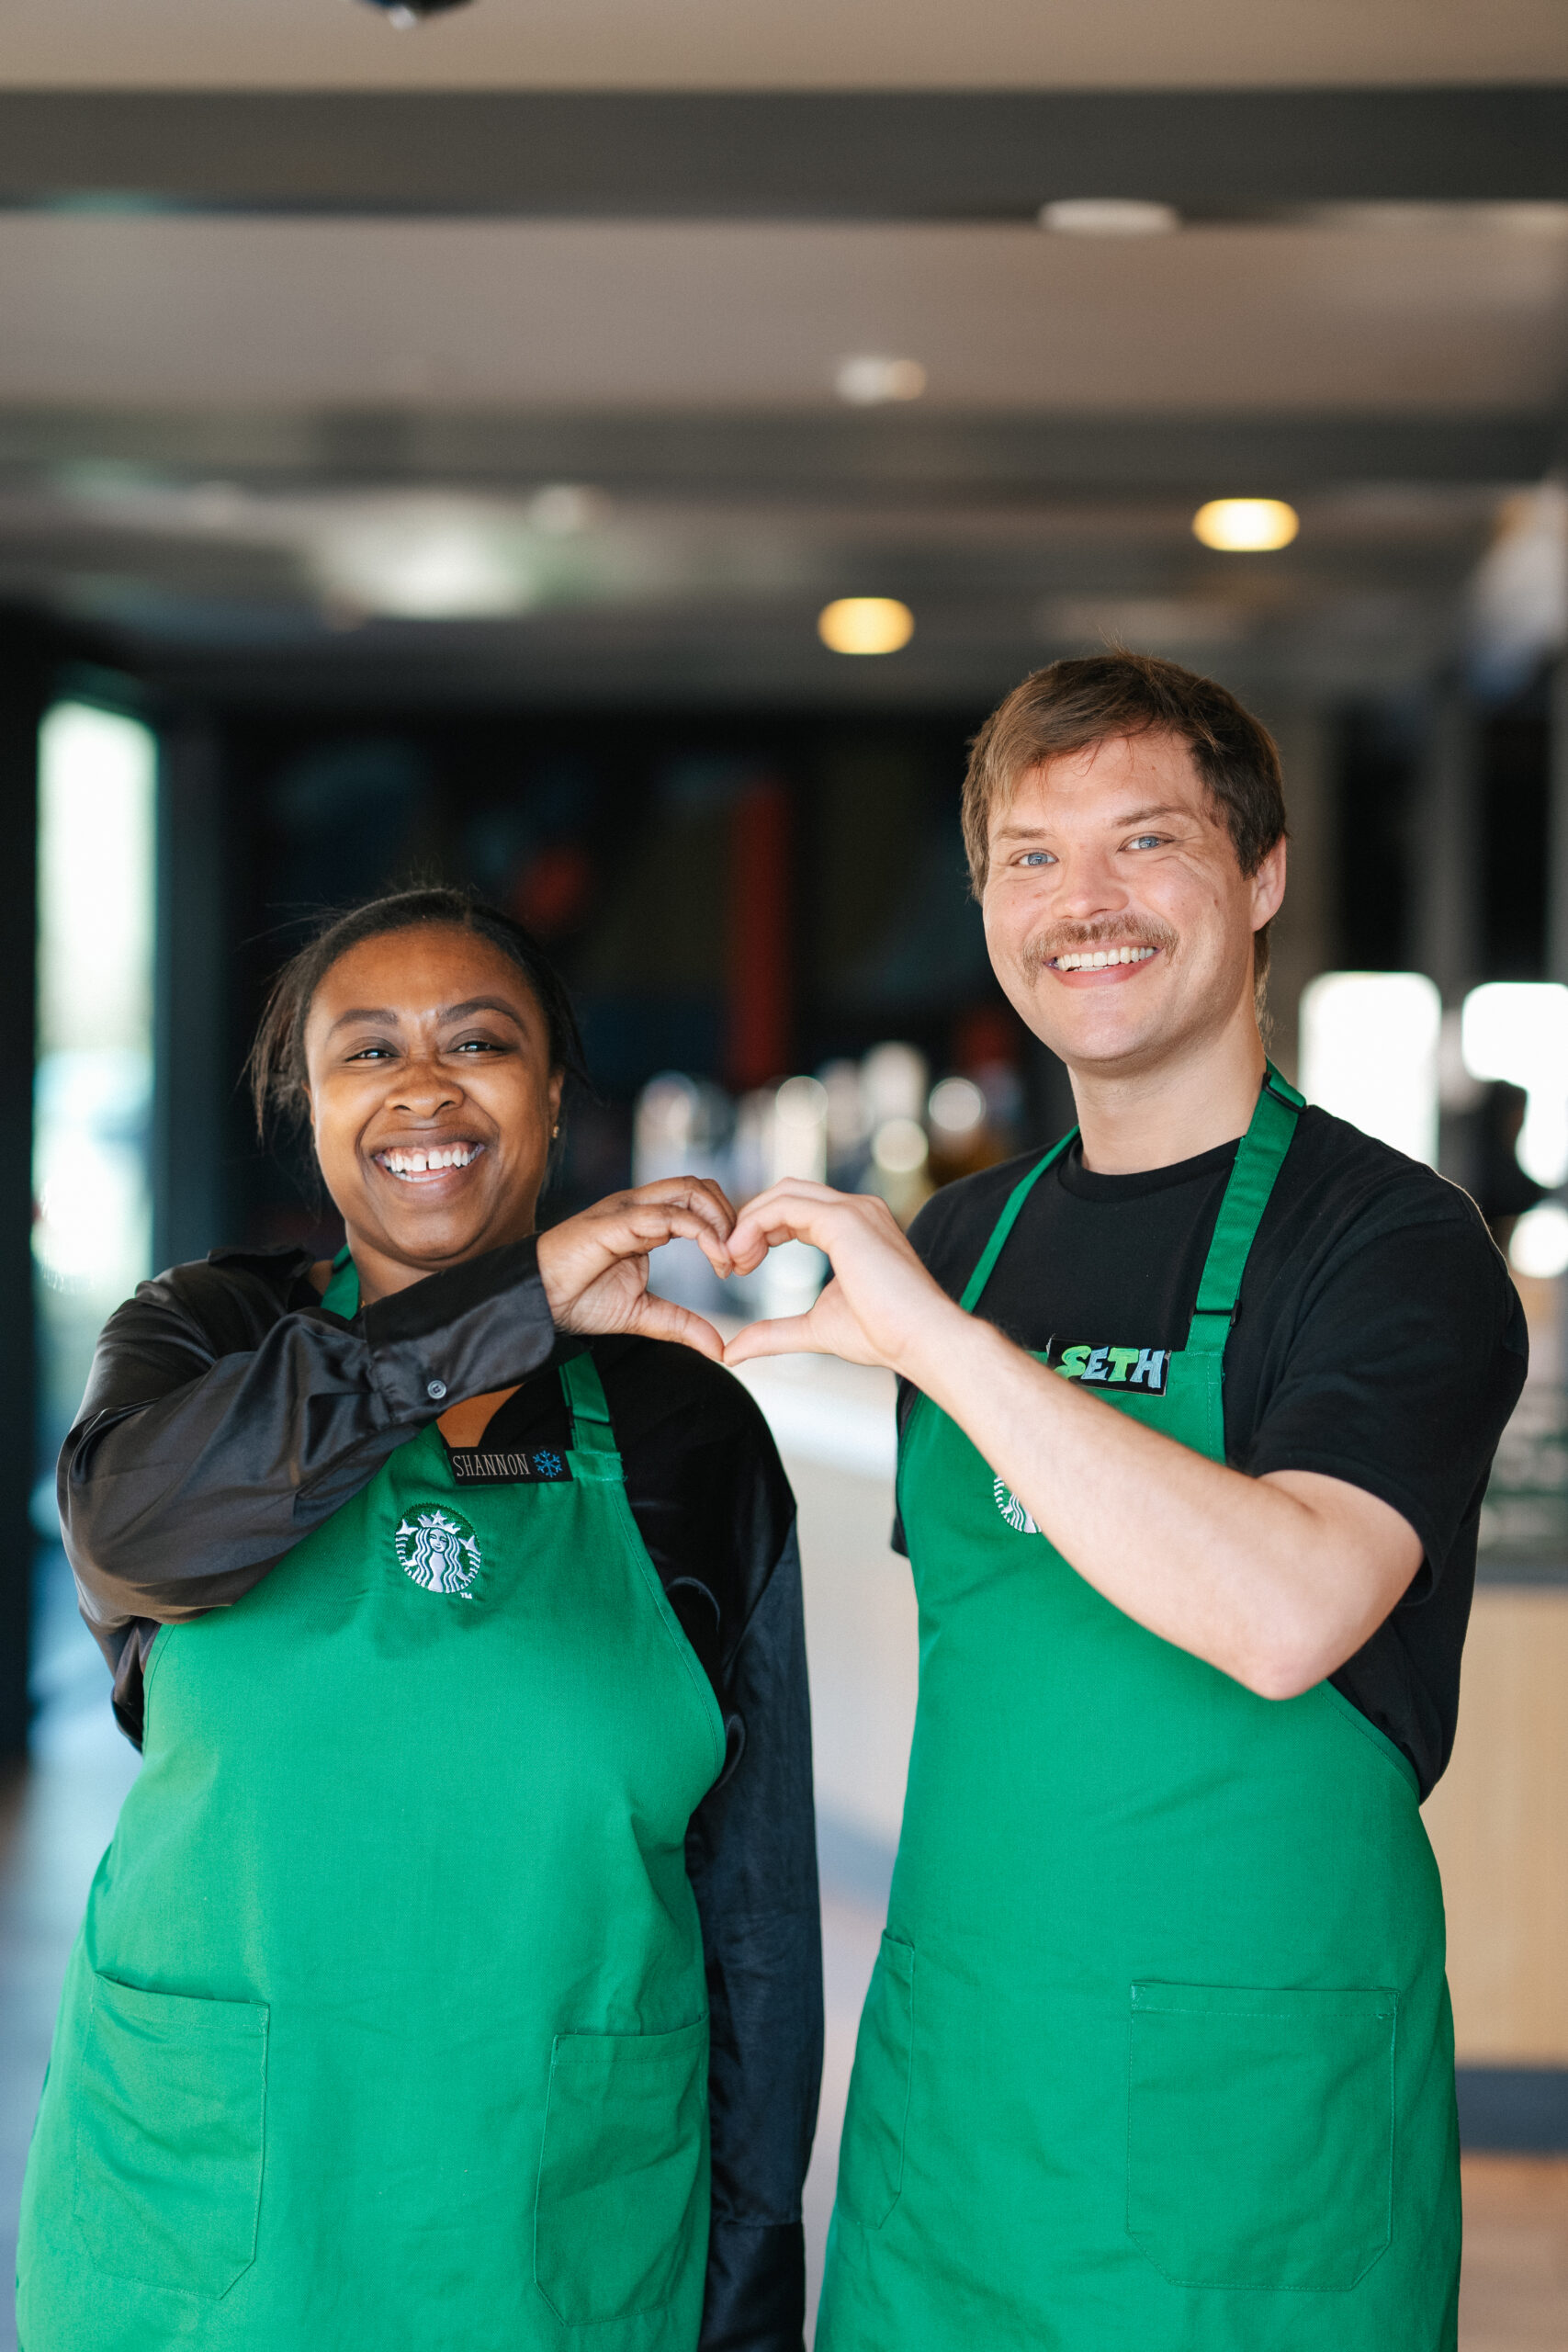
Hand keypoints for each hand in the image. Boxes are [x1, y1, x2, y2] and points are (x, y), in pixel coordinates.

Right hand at [536, 1177, 736, 1359]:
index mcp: (646, 1221)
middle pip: (699, 1185)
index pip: (698, 1200)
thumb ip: (681, 1324)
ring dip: (720, 1220)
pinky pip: (668, 1215)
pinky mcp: (617, 1222)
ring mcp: (628, 1210)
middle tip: (739, 1258)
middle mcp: (640, 1207)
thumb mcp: (643, 1314)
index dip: (726, 1225)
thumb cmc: (579, 1300)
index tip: (737, 1265)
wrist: (536, 1303)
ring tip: (728, 1259)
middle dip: (730, 1216)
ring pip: (689, 1190)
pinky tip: (714, 1259)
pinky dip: (701, 1233)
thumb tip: (720, 1348)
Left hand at [722, 1181, 956, 1375]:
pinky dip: (756, 1225)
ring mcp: (853, 1209)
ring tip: (736, 1260)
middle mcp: (856, 1209)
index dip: (760, 1232)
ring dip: (749, 1223)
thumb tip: (732, 1351)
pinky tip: (745, 1255)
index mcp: (854, 1227)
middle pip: (785, 1192)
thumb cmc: (883, 1335)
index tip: (741, 1267)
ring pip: (783, 1193)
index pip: (794, 1208)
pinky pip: (784, 1206)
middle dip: (751, 1222)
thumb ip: (774, 1333)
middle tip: (733, 1262)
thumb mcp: (814, 1328)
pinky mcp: (845, 1220)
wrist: (922, 1340)